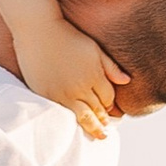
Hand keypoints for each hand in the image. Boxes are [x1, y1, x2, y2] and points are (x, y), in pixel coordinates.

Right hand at [17, 13, 129, 142]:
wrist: (38, 30)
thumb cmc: (67, 36)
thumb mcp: (94, 49)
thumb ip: (110, 67)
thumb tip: (127, 81)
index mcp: (94, 75)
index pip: (108, 98)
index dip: (111, 105)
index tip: (111, 110)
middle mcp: (80, 87)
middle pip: (97, 111)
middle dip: (104, 120)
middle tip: (107, 130)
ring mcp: (62, 93)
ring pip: (82, 117)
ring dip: (92, 127)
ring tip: (98, 134)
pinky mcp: (46, 95)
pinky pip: (62, 113)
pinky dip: (72, 120)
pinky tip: (75, 124)